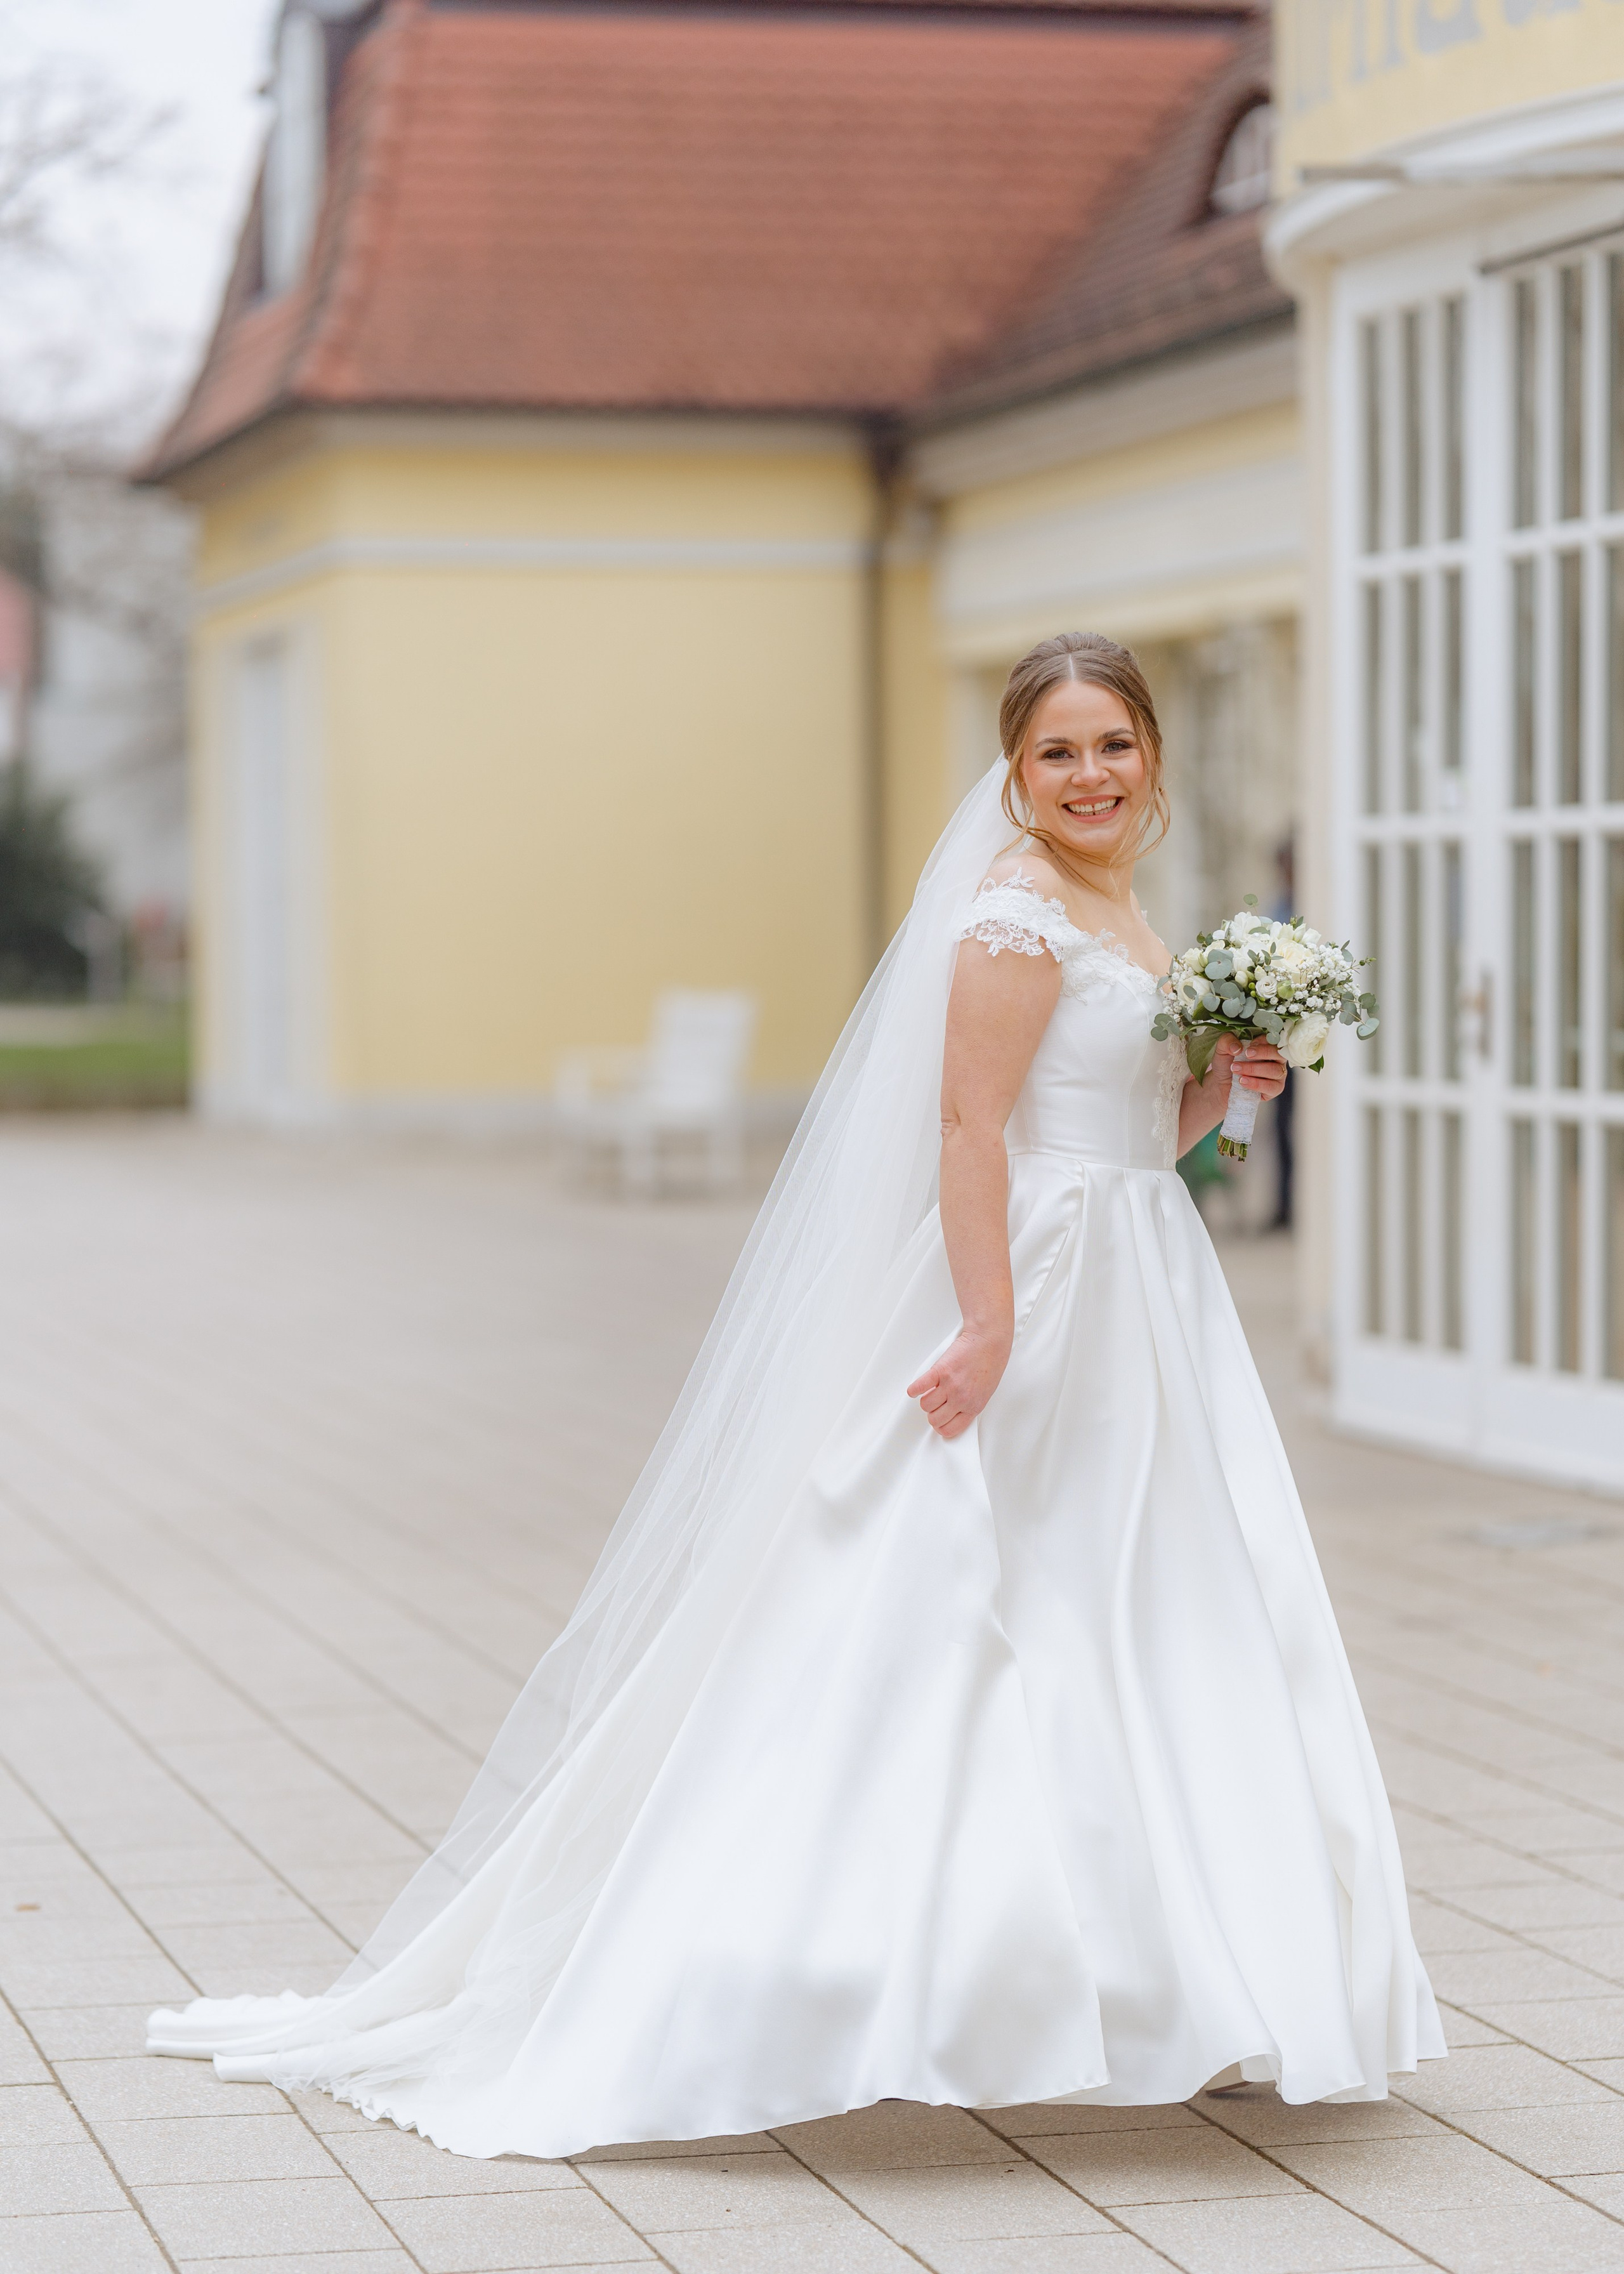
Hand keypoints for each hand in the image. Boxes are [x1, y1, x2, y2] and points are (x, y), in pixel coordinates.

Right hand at [907, 1325, 1011, 1440]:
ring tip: (930, 1391)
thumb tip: (954, 1412)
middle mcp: (961, 1399)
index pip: (949, 1429)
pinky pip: (919, 1387)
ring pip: (925, 1404)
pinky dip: (914, 1389)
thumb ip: (969, 1404)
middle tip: (934, 1405)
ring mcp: (949, 1385)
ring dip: (925, 1399)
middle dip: (932, 1414)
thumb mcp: (985, 1392)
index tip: (938, 1421)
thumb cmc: (991, 1363)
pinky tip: (915, 1388)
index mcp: (973, 1407)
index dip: (940, 1426)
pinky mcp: (940, 1371)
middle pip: (934, 1419)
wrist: (989, 1341)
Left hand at [1213, 1032, 1286, 1103]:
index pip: (1274, 1040)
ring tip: (1236, 1069)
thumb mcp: (1222, 1049)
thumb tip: (1237, 1047)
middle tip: (1246, 1054)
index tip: (1248, 1046)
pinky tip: (1243, 1081)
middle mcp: (1276, 1059)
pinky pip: (1271, 1087)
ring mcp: (1277, 1075)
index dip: (1263, 1041)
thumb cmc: (1227, 1064)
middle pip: (1278, 1054)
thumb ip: (1227, 1041)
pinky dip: (1256, 1084)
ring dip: (1254, 1069)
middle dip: (1262, 1053)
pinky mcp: (1274, 1089)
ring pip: (1274, 1070)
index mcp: (1267, 1046)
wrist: (1221, 1085)